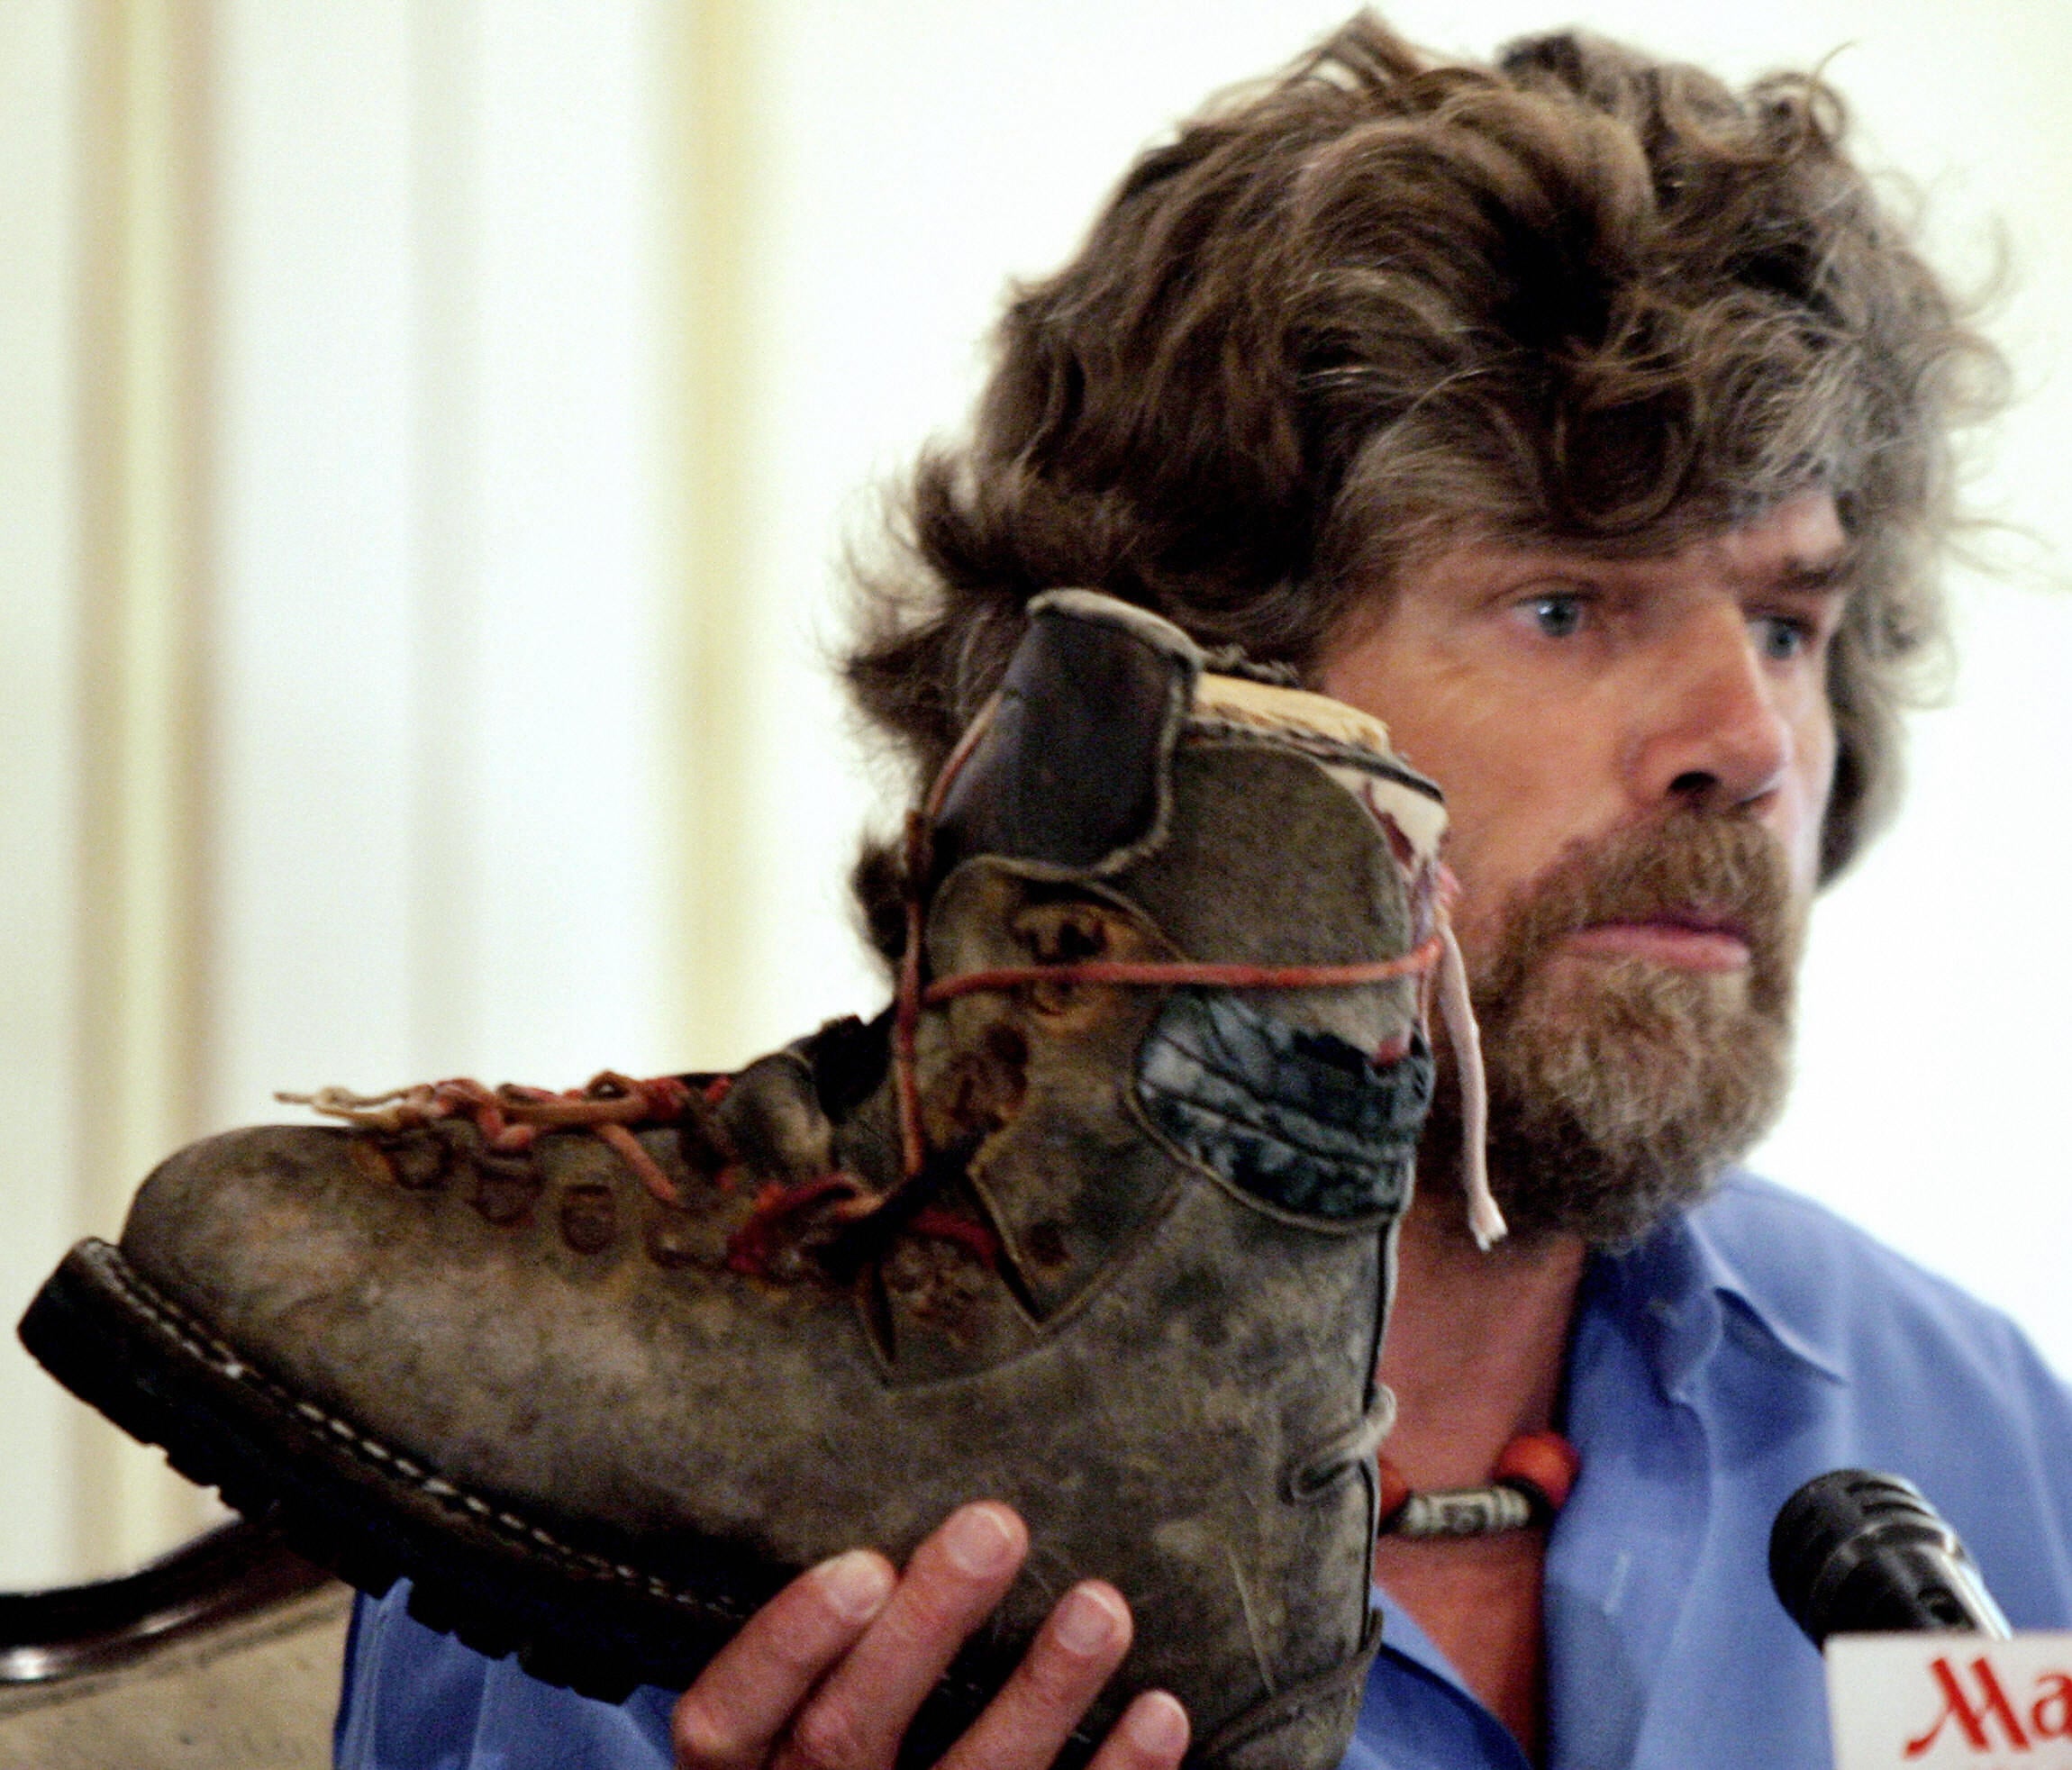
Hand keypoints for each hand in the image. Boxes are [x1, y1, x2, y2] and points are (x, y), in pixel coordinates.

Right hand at [671, 1501, 1190, 1769]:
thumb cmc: (813, 1746)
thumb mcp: (773, 1711)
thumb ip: (804, 1644)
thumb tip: (872, 1502)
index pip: (729, 1716)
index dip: (790, 1643)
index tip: (864, 1564)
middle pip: (848, 1737)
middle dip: (927, 1630)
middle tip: (995, 1527)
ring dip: (1042, 1697)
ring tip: (1101, 1608)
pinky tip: (1160, 1713)